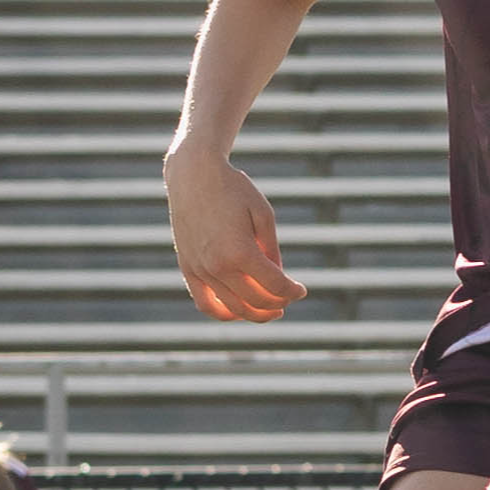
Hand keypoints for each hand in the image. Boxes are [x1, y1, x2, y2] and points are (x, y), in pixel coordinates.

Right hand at [164, 148, 305, 322]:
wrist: (194, 175)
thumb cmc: (233, 189)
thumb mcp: (263, 214)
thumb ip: (272, 250)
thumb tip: (278, 278)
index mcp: (241, 252)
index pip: (275, 286)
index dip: (292, 291)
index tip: (301, 290)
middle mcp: (218, 266)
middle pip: (256, 301)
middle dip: (278, 303)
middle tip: (288, 298)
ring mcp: (200, 270)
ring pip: (233, 309)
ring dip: (255, 314)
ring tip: (270, 310)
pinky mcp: (187, 269)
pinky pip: (206, 304)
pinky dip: (225, 313)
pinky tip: (240, 310)